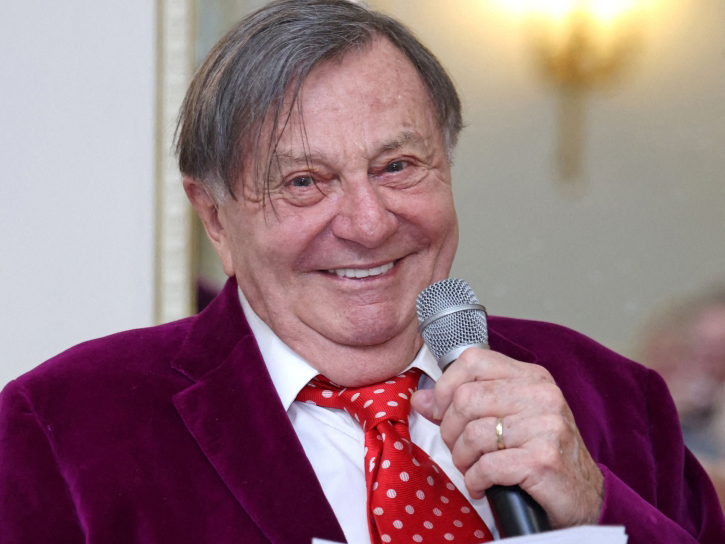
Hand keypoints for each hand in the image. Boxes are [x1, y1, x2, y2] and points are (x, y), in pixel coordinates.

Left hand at [411, 347, 603, 528]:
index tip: (440, 410)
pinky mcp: (543, 460)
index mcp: (531, 377)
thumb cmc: (542, 454)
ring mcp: (546, 426)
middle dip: (450, 429)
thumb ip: (465, 404)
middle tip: (458, 448)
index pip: (472, 360)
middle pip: (465, 398)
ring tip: (472, 468)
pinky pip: (487, 466)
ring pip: (473, 433)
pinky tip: (483, 484)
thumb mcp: (508, 419)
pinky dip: (475, 479)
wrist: (585, 497)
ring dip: (462, 459)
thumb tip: (422, 399)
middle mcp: (542, 395)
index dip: (445, 386)